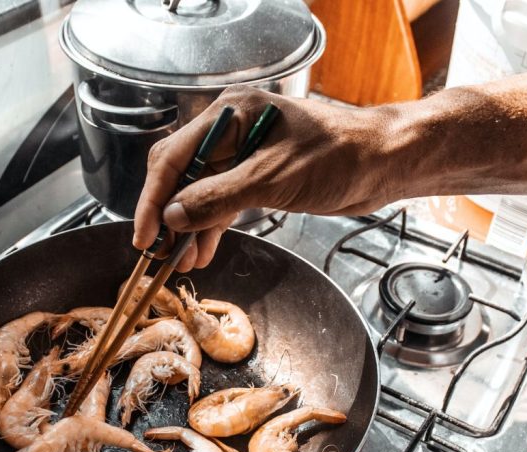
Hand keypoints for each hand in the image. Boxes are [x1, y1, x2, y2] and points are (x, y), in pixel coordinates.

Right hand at [133, 86, 395, 270]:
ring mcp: (244, 153)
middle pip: (181, 174)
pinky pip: (222, 202)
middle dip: (169, 215)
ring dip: (190, 227)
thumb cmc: (337, 157)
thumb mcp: (271, 180)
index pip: (173, 157)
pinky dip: (211, 226)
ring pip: (200, 192)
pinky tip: (203, 250)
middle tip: (158, 252)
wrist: (382, 163)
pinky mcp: (258, 176)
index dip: (154, 199)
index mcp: (229, 114)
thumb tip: (174, 217)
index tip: (144, 234)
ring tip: (181, 261)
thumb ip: (217, 197)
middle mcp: (230, 129)